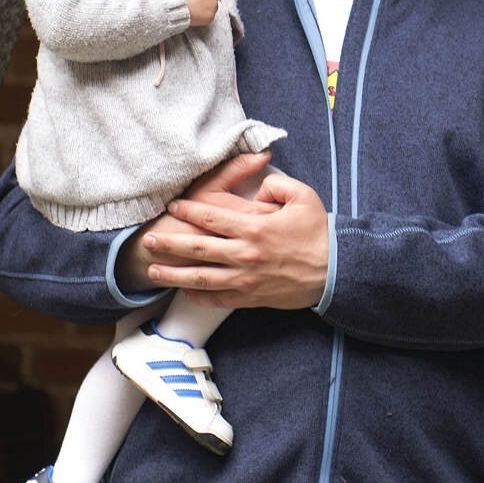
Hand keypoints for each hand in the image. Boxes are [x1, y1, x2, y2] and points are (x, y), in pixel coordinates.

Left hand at [133, 152, 330, 309]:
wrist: (336, 272)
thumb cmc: (319, 234)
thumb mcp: (303, 197)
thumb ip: (277, 185)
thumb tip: (259, 185)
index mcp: (254, 228)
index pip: (211, 217)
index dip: (188, 211)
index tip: (173, 207)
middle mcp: (245, 254)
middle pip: (198, 248)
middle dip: (169, 243)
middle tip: (147, 240)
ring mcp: (246, 279)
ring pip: (201, 277)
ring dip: (174, 274)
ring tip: (153, 270)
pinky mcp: (251, 297)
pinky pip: (218, 297)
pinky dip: (199, 295)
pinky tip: (186, 291)